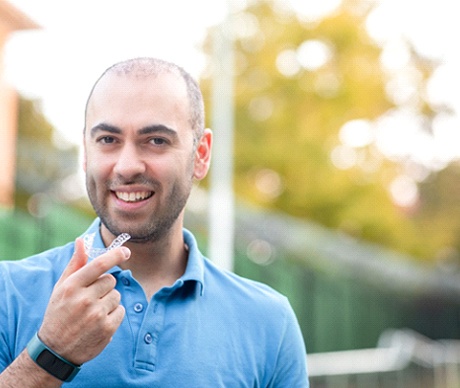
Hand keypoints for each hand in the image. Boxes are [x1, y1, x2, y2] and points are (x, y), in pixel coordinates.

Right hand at [37, 237, 130, 365]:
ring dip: (109, 301)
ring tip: (92, 312)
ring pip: (116, 296)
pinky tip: (99, 322)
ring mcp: (96, 315)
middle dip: (104, 286)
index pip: (99, 265)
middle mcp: (84, 300)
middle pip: (111, 280)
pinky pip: (121, 311)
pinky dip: (113, 314)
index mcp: (71, 287)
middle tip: (90, 298)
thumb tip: (82, 240)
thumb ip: (75, 264)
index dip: (115, 255)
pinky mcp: (107, 328)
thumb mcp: (61, 288)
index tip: (126, 251)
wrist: (55, 351)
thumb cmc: (59, 313)